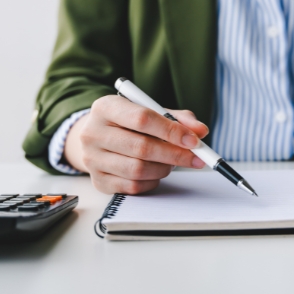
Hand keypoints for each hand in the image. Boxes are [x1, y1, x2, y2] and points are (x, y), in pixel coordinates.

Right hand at [64, 95, 208, 193]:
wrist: (96, 137)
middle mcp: (93, 132)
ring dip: (164, 168)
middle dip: (174, 154)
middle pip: (141, 147)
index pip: (142, 119)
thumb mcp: (151, 111)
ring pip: (138, 169)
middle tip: (195, 157)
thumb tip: (200, 131)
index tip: (194, 140)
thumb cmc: (128, 123)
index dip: (172, 131)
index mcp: (106, 107)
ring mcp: (92, 159)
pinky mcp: (98, 181)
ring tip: (172, 162)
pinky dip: (152, 181)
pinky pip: (133, 186)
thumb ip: (178, 119)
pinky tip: (156, 172)